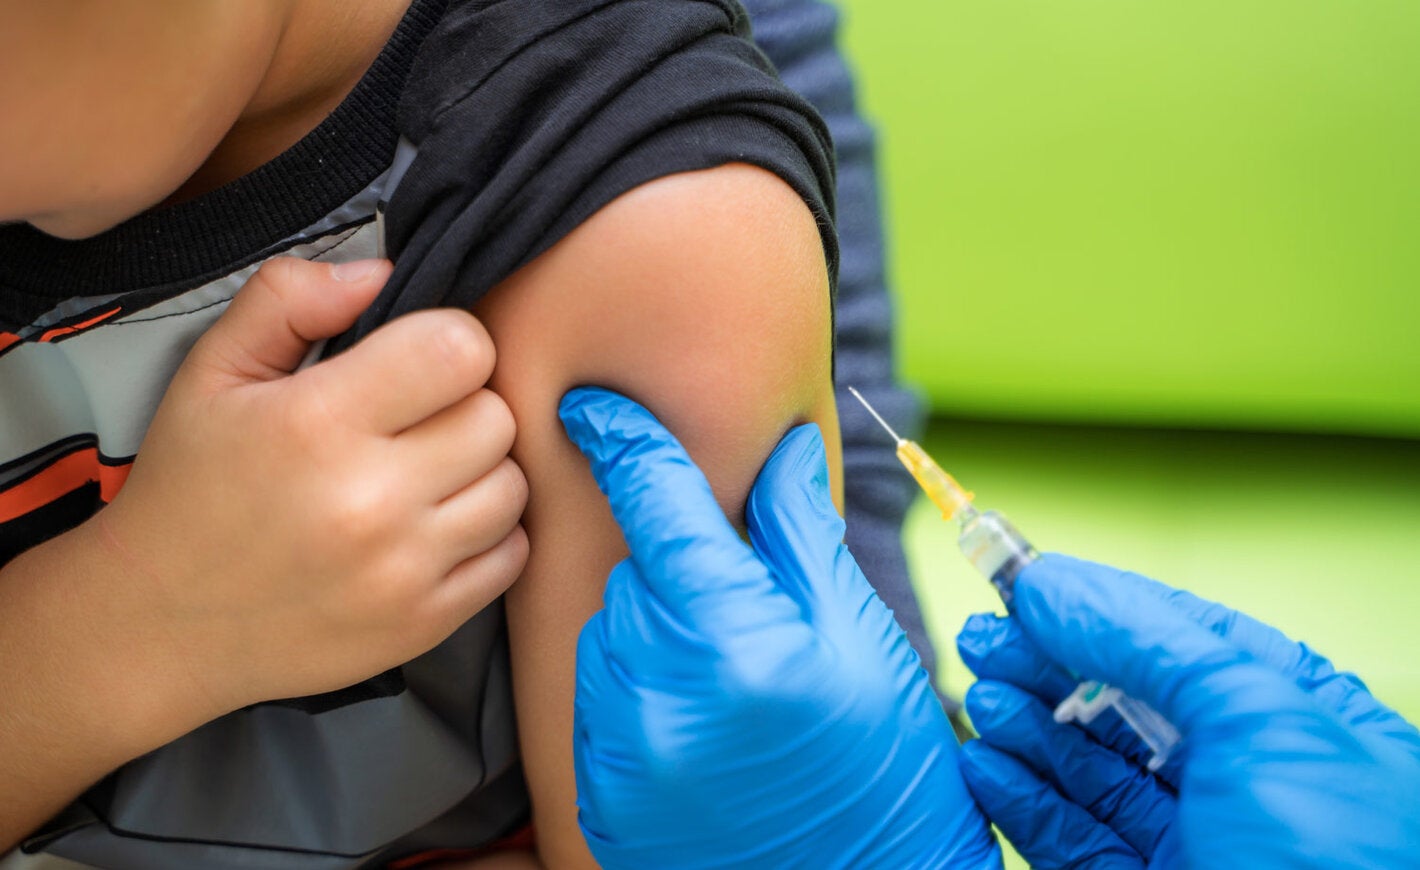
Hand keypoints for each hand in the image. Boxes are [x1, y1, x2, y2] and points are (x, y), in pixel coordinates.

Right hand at [96, 257, 528, 719]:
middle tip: (415, 423)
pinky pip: (512, 555)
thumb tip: (381, 272)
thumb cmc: (191, 489)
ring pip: (513, 486)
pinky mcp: (424, 624)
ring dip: (481, 471)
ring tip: (425, 474)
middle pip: (497, 417)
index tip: (415, 363)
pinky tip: (436, 526)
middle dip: (465, 406)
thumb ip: (288, 300)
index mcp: (318, 424)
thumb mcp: (212, 373)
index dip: (448, 343)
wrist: (162, 624)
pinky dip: (488, 535)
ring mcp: (403, 570)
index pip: (461, 350)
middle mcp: (371, 500)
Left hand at [560, 387, 999, 869]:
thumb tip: (778, 447)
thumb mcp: (860, 640)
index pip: (656, 507)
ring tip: (732, 678)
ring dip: (657, 629)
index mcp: (733, 639)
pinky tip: (700, 720)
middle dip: (680, 567)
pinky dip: (638, 688)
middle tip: (747, 608)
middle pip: (634, 573)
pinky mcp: (601, 793)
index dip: (624, 443)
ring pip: (612, 633)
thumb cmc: (880, 769)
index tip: (593, 407)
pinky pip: (599, 698)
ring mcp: (620, 750)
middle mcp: (657, 693)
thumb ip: (803, 537)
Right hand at [954, 553, 1419, 867]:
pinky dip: (1025, 803)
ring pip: (1094, 773)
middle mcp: (1247, 780)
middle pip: (1125, 702)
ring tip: (980, 698)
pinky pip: (1075, 842)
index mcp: (1297, 719)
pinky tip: (988, 768)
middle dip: (1047, 666)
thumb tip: (1054, 585)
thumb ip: (1148, 640)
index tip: (1017, 581)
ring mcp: (1198, 845)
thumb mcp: (1256, 719)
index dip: (1095, 606)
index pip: (1180, 636)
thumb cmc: (1343, 864)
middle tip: (981, 638)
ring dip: (1028, 730)